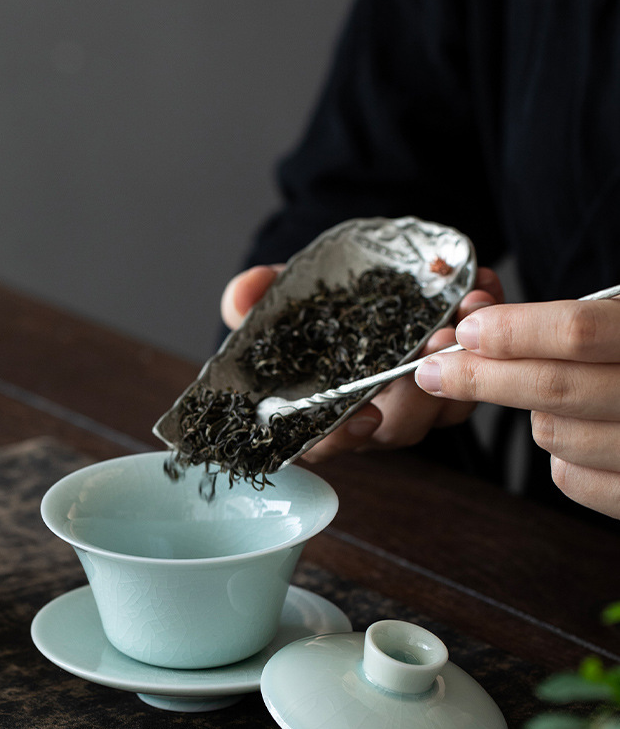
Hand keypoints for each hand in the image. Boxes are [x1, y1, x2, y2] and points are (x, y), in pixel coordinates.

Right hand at [220, 263, 503, 461]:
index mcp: (322, 414)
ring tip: (465, 308)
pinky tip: (482, 286)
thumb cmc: (308, 310)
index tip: (364, 415)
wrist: (355, 289)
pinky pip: (480, 370)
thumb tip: (243, 294)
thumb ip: (253, 300)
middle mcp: (372, 419)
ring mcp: (417, 404)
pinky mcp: (456, 380)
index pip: (326, 443)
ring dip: (463, 360)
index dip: (344, 437)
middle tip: (435, 341)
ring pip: (446, 405)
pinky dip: (486, 328)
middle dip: (422, 387)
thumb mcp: (276, 300)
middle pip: (400, 426)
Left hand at [414, 298, 619, 519]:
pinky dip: (562, 455)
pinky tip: (580, 432)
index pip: (579, 332)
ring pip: (554, 435)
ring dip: (533, 413)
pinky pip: (573, 478)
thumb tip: (485, 321)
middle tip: (438, 368)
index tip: (470, 329)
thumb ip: (587, 321)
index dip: (514, 330)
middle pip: (552, 390)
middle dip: (483, 378)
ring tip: (551, 394)